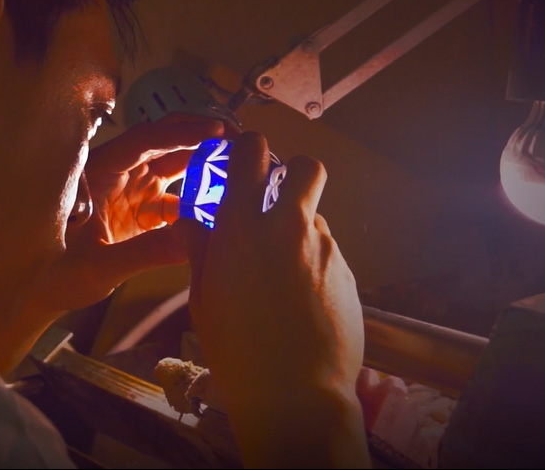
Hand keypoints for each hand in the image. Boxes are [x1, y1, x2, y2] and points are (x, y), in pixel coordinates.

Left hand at [32, 113, 227, 313]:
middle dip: (198, 138)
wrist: (40, 293)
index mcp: (97, 174)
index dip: (180, 133)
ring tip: (238, 163)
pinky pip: (172, 199)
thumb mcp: (99, 267)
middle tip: (238, 137)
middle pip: (160, 145)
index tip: (215, 129)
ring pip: (170, 168)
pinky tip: (220, 205)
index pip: (142, 142)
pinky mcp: (137, 213)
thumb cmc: (55, 276)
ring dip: (201, 164)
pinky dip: (195, 200)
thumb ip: (146, 253)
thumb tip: (194, 239)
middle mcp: (114, 176)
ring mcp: (127, 193)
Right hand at [185, 131, 368, 468]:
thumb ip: (201, 251)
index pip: (251, 153)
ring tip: (283, 272)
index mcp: (240, 227)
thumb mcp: (203, 299)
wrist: (295, 394)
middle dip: (294, 173)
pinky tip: (301, 300)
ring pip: (316, 216)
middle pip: (306, 167)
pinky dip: (314, 264)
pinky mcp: (349, 274)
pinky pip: (329, 252)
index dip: (248, 149)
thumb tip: (195, 222)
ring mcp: (324, 249)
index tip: (242, 161)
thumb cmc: (236, 351)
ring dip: (300, 228)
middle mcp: (286, 227)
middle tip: (277, 199)